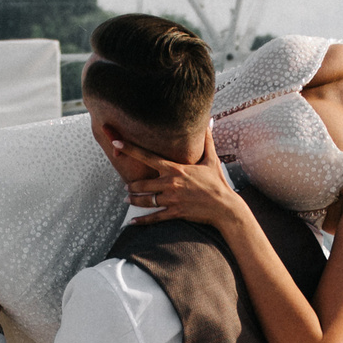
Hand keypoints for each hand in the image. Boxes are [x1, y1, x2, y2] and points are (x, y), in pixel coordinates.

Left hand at [118, 136, 248, 231]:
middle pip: (143, 183)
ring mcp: (172, 199)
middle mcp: (170, 183)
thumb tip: (209, 120)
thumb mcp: (212, 159)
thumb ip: (206, 140)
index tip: (116, 143)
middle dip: (132, 185)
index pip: (148, 157)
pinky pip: (154, 217)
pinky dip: (142, 220)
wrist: (225, 207)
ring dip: (134, 200)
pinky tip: (133, 222)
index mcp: (176, 169)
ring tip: (127, 199)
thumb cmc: (217, 183)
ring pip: (146, 200)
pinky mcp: (175, 212)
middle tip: (125, 185)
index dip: (130, 149)